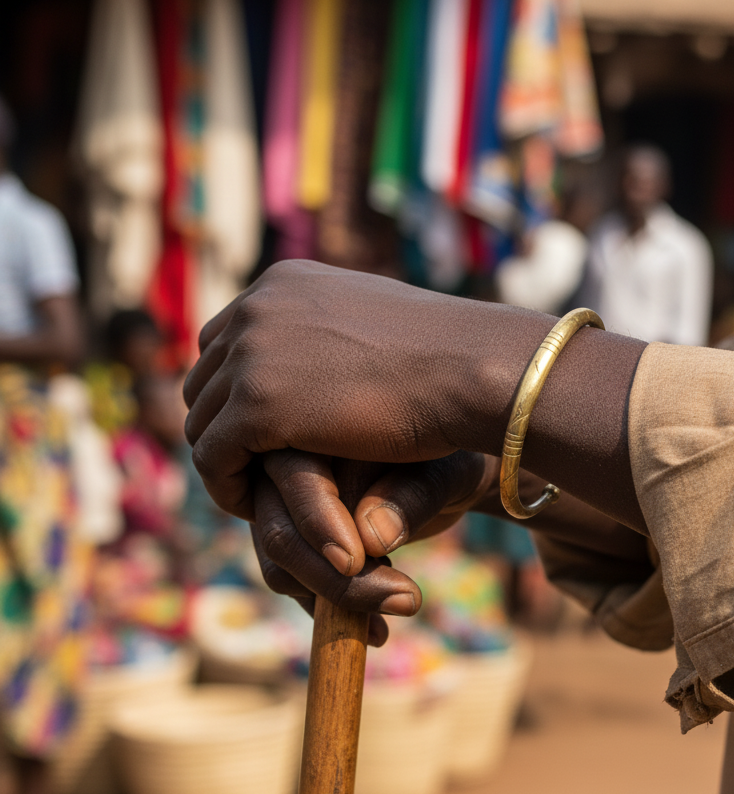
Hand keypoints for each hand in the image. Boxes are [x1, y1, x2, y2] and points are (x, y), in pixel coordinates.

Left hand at [184, 260, 647, 530]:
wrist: (469, 367)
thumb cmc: (444, 352)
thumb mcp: (375, 324)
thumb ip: (335, 333)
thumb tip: (329, 353)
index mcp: (281, 284)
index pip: (227, 339)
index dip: (236, 391)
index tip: (259, 434)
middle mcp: (256, 309)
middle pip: (205, 379)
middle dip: (223, 426)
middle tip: (250, 470)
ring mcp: (251, 355)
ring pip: (203, 421)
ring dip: (224, 461)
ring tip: (253, 494)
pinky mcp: (256, 407)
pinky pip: (213, 457)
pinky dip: (226, 487)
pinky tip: (256, 509)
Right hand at [251, 449, 495, 644]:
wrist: (444, 477)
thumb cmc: (446, 463)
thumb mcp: (445, 474)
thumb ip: (411, 497)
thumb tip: (370, 538)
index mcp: (316, 429)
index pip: (297, 478)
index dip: (322, 525)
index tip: (358, 563)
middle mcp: (285, 463)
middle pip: (280, 529)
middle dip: (333, 578)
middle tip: (406, 601)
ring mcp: (280, 503)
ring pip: (279, 564)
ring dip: (333, 601)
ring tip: (403, 608)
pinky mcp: (292, 539)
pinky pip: (292, 582)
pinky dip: (329, 610)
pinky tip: (377, 629)